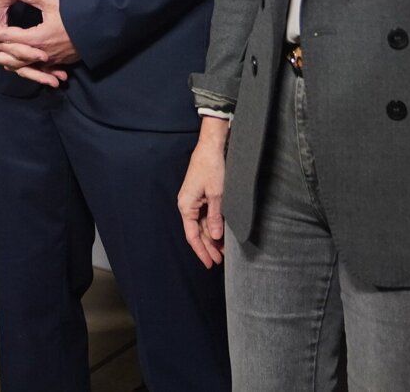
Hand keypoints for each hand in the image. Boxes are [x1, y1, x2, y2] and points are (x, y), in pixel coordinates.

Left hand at [0, 0, 75, 87]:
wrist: (99, 28)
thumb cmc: (75, 13)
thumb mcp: (51, 1)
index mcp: (36, 38)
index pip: (8, 36)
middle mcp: (41, 52)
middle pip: (14, 58)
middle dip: (0, 55)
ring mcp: (52, 59)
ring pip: (27, 67)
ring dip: (13, 64)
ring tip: (3, 63)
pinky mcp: (60, 62)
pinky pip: (41, 69)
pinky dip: (30, 70)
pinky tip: (27, 68)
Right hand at [179, 118, 229, 268]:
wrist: (211, 146)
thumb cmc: (212, 167)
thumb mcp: (217, 195)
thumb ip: (215, 217)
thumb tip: (215, 237)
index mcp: (186, 206)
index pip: (192, 235)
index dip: (201, 251)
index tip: (210, 263)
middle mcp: (187, 205)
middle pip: (196, 232)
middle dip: (208, 247)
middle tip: (219, 261)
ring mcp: (193, 200)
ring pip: (201, 225)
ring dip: (211, 238)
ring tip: (222, 251)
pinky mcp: (200, 195)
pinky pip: (204, 215)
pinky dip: (213, 225)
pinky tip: (221, 233)